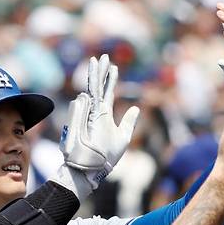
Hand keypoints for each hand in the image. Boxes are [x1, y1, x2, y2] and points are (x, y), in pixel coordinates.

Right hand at [60, 55, 139, 188]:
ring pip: (92, 89)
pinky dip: (92, 84)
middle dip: (101, 72)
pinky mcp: (86, 116)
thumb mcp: (123, 137)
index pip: (108, 93)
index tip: (114, 67)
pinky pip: (89, 98)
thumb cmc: (107, 156)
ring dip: (95, 74)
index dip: (110, 80)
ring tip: (97, 60)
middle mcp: (95, 111)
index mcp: (104, 115)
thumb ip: (129, 122)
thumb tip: (137, 107)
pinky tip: (94, 72)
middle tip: (103, 56)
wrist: (93, 168)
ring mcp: (89, 113)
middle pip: (99, 87)